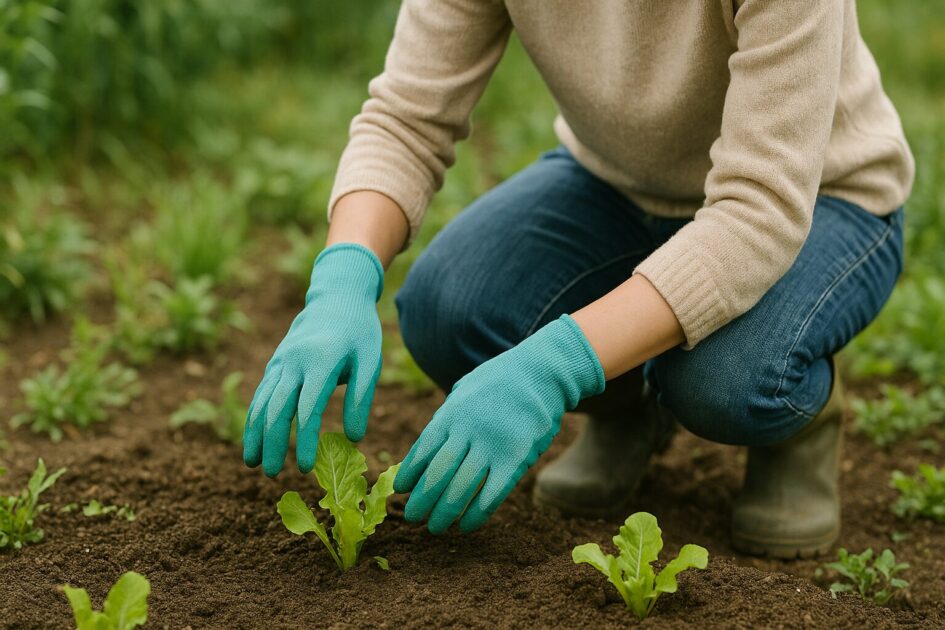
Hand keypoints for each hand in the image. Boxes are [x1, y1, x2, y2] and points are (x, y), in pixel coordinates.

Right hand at [243, 243, 383, 476]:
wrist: (337, 297)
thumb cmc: (359, 333)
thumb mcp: (370, 361)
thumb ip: (362, 399)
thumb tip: (354, 438)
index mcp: (321, 361)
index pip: (307, 407)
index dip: (304, 440)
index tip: (304, 468)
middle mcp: (294, 361)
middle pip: (276, 408)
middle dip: (272, 443)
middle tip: (271, 475)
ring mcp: (281, 361)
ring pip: (261, 402)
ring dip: (255, 434)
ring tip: (254, 465)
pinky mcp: (275, 363)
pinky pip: (260, 394)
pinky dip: (253, 418)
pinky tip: (252, 441)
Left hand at [393, 315, 604, 532]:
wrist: (541, 374)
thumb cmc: (499, 382)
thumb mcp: (464, 389)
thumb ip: (446, 417)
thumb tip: (427, 449)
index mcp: (451, 414)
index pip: (422, 450)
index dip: (409, 474)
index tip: (400, 490)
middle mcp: (467, 432)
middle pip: (437, 474)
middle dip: (421, 501)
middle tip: (411, 517)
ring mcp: (492, 446)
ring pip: (460, 489)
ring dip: (444, 513)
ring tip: (436, 527)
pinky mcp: (515, 459)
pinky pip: (492, 495)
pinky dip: (476, 514)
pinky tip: (467, 526)